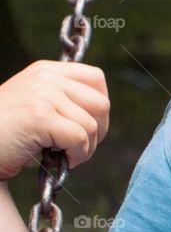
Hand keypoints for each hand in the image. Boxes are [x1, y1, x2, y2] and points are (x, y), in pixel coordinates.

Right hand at [0, 60, 109, 181]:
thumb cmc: (3, 134)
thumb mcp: (34, 105)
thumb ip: (61, 101)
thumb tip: (98, 117)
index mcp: (46, 71)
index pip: (96, 78)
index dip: (100, 106)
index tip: (90, 127)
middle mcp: (46, 77)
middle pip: (101, 102)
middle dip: (98, 130)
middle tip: (81, 147)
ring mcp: (43, 95)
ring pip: (91, 124)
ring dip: (86, 148)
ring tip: (66, 156)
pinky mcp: (39, 117)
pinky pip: (79, 138)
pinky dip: (78, 155)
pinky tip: (62, 161)